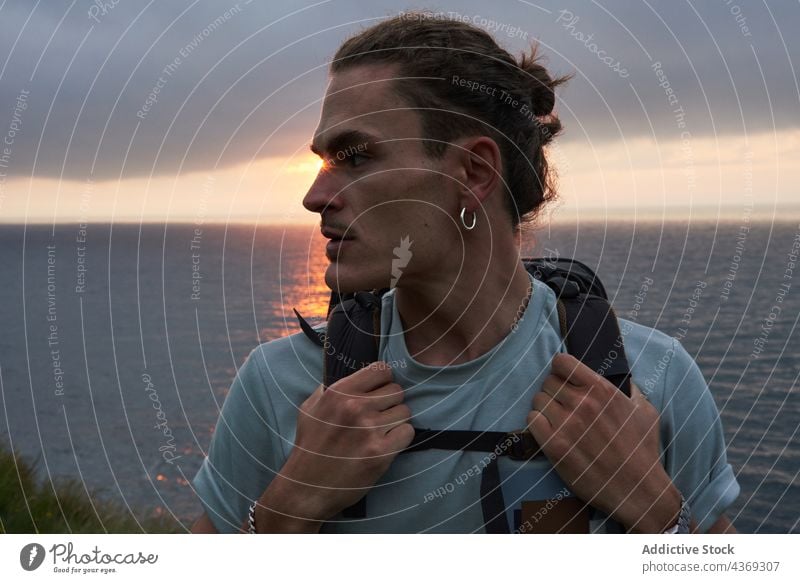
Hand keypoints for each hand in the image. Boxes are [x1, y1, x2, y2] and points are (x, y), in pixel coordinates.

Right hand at [264, 361, 413, 524]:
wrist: (307, 487)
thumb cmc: (309, 447)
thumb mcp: (310, 409)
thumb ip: (328, 389)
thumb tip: (350, 376)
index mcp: (339, 392)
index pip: (381, 370)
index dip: (383, 381)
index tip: (378, 392)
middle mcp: (356, 407)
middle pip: (396, 391)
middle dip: (390, 403)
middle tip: (378, 417)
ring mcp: (370, 429)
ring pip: (404, 411)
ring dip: (396, 421)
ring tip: (380, 433)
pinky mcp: (381, 452)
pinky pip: (408, 432)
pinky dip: (400, 438)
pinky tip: (386, 445)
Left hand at [526, 353, 680, 532]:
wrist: (637, 490)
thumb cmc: (643, 450)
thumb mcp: (646, 411)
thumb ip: (631, 390)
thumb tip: (624, 379)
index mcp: (601, 389)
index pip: (562, 362)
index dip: (561, 369)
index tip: (564, 378)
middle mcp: (582, 403)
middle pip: (548, 381)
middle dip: (554, 391)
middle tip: (563, 405)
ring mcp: (566, 424)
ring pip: (538, 400)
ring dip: (545, 408)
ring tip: (557, 420)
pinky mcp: (554, 445)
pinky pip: (531, 420)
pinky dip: (537, 423)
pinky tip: (549, 431)